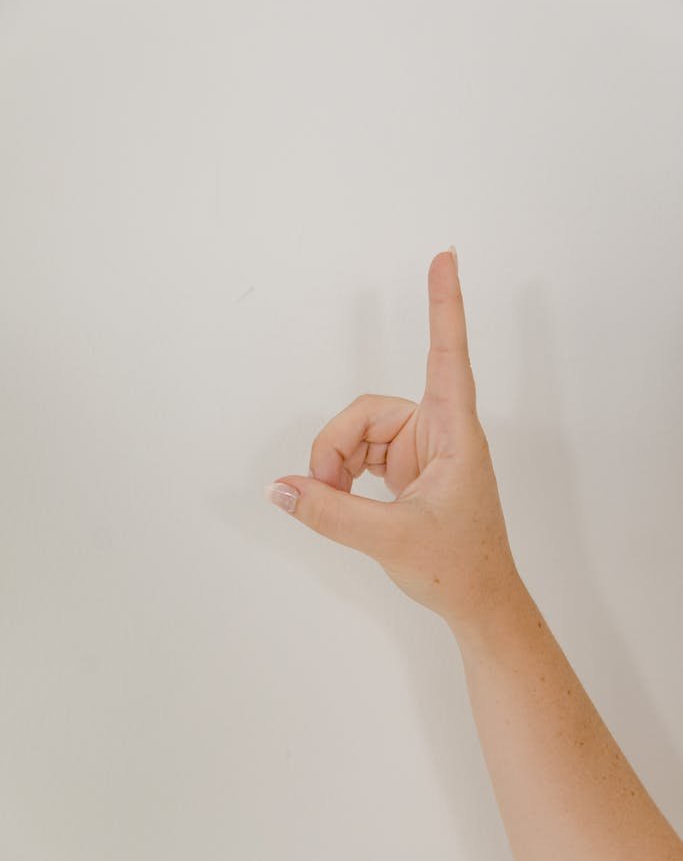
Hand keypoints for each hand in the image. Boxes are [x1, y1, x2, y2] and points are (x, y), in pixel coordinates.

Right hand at [265, 248, 519, 630]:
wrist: (480, 605)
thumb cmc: (459, 567)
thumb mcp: (390, 539)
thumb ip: (330, 513)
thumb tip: (279, 489)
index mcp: (453, 433)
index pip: (448, 355)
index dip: (444, 305)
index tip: (445, 256)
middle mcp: (439, 432)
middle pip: (369, 413)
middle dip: (336, 450)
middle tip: (323, 493)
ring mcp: (422, 452)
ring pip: (359, 435)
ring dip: (336, 467)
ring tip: (333, 505)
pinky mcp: (409, 472)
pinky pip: (362, 456)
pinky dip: (343, 476)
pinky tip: (342, 502)